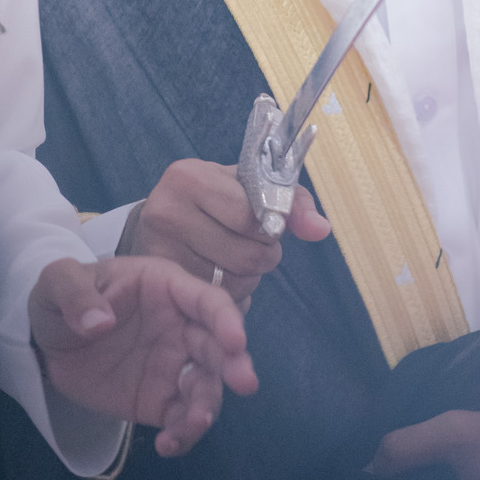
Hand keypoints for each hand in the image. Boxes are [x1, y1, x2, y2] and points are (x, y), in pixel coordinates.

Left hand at [29, 254, 258, 457]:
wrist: (48, 342)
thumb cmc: (63, 299)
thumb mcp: (58, 282)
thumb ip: (75, 295)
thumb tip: (99, 323)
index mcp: (167, 289)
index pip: (207, 300)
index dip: (226, 318)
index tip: (236, 341)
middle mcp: (181, 326)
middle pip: (218, 346)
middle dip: (235, 364)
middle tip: (245, 384)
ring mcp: (174, 366)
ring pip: (205, 387)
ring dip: (208, 406)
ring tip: (195, 424)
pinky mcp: (160, 400)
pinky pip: (180, 418)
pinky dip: (182, 434)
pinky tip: (167, 445)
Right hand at [122, 157, 330, 308]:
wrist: (164, 216)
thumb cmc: (217, 196)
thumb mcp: (251, 185)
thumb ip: (293, 202)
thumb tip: (321, 229)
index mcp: (190, 178)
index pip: (251, 217)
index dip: (271, 227)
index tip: (268, 223)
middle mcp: (167, 212)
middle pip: (246, 255)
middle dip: (264, 255)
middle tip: (255, 243)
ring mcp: (159, 250)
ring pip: (234, 284)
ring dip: (249, 278)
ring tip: (235, 257)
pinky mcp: (162, 281)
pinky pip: (217, 301)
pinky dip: (232, 294)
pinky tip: (222, 274)